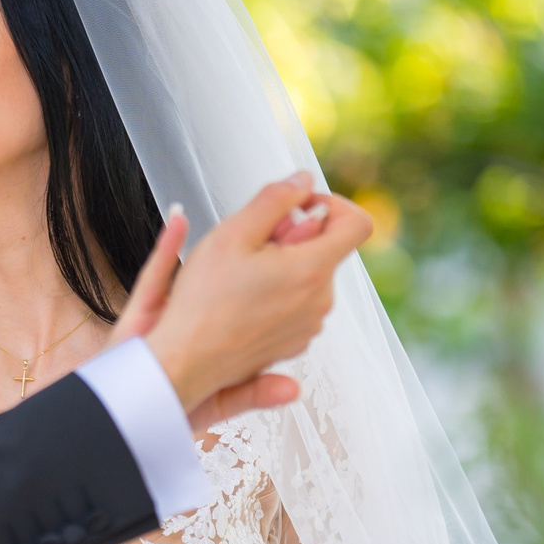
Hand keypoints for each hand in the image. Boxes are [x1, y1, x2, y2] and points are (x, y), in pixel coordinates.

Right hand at [126, 174, 369, 416]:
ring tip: (241, 275)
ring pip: (309, 276)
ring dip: (283, 266)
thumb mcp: (233, 234)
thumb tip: (303, 181)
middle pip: (325, 249)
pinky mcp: (294, 341)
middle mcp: (320, 301)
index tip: (297, 208)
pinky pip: (297, 304)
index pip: (358, 223)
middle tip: (249, 245)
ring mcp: (309, 325)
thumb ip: (275, 199)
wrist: (185, 362)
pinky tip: (243, 298)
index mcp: (312, 271)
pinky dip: (278, 293)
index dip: (331, 205)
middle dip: (294, 237)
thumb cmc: (203, 303)